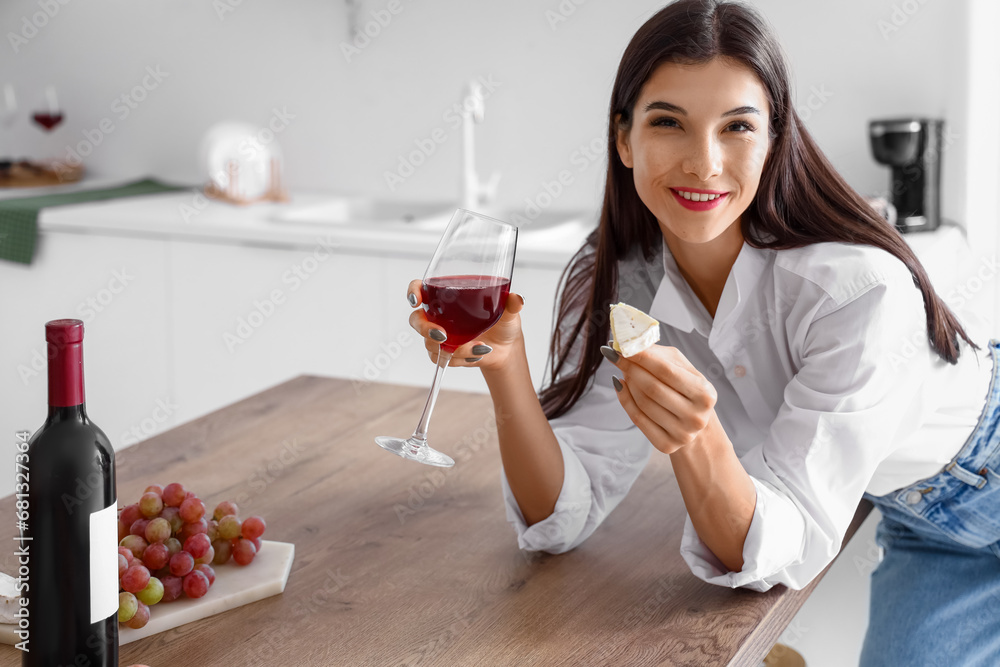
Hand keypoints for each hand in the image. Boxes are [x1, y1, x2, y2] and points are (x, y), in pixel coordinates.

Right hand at [406, 279, 525, 371]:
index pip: (421, 289)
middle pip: (416, 320)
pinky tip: (477, 354)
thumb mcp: (508, 312)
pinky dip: (461, 358)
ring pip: (430, 344)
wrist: (506, 349)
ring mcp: (440, 336)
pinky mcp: (445, 353)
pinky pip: (443, 359)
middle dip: (425, 329)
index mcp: (448, 297)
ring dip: (454, 349)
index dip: (413, 292)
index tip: (417, 300)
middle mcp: (439, 316)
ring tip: (479, 347)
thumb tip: (518, 299)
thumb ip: (512, 304)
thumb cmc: (503, 323)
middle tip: (442, 336)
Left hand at [602, 344, 717, 454]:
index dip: (641, 357)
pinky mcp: (666, 445)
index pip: (666, 371)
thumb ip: (660, 356)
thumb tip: (630, 343)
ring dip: (628, 383)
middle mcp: (696, 417)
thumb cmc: (686, 389)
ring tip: (623, 370)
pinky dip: (625, 400)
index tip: (621, 344)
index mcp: (705, 394)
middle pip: (652, 388)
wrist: (696, 425)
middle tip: (614, 354)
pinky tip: (621, 386)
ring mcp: (682, 434)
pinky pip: (637, 419)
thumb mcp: (683, 369)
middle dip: (629, 368)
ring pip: (643, 403)